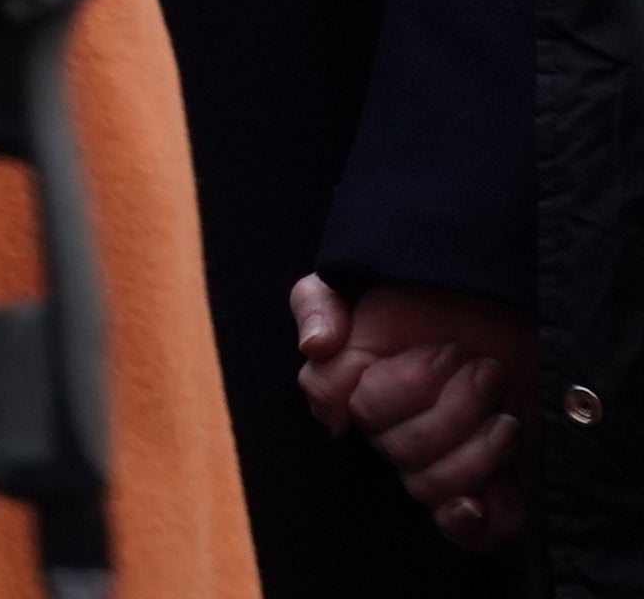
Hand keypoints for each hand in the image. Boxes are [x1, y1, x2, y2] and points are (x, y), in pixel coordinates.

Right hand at [298, 273, 538, 549]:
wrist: (496, 305)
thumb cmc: (424, 295)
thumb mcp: (357, 284)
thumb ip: (316, 307)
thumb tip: (315, 347)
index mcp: (365, 400)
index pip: (368, 417)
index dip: (408, 390)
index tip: (445, 350)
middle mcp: (402, 438)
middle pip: (408, 458)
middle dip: (456, 408)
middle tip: (484, 368)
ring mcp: (447, 465)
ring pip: (437, 491)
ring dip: (480, 450)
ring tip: (504, 411)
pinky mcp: (494, 487)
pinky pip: (474, 535)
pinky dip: (477, 522)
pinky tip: (485, 496)